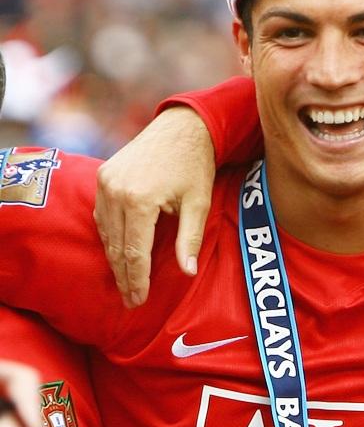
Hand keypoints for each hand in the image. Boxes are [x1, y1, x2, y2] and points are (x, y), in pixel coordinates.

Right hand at [94, 107, 215, 307]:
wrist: (181, 127)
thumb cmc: (194, 165)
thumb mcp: (199, 203)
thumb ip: (190, 239)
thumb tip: (187, 272)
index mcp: (139, 200)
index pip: (134, 252)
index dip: (137, 279)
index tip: (139, 300)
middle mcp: (115, 191)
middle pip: (116, 246)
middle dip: (124, 276)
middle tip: (131, 300)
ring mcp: (105, 182)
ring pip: (106, 233)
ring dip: (115, 258)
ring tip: (126, 282)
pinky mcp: (102, 176)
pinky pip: (101, 215)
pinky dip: (110, 236)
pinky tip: (119, 252)